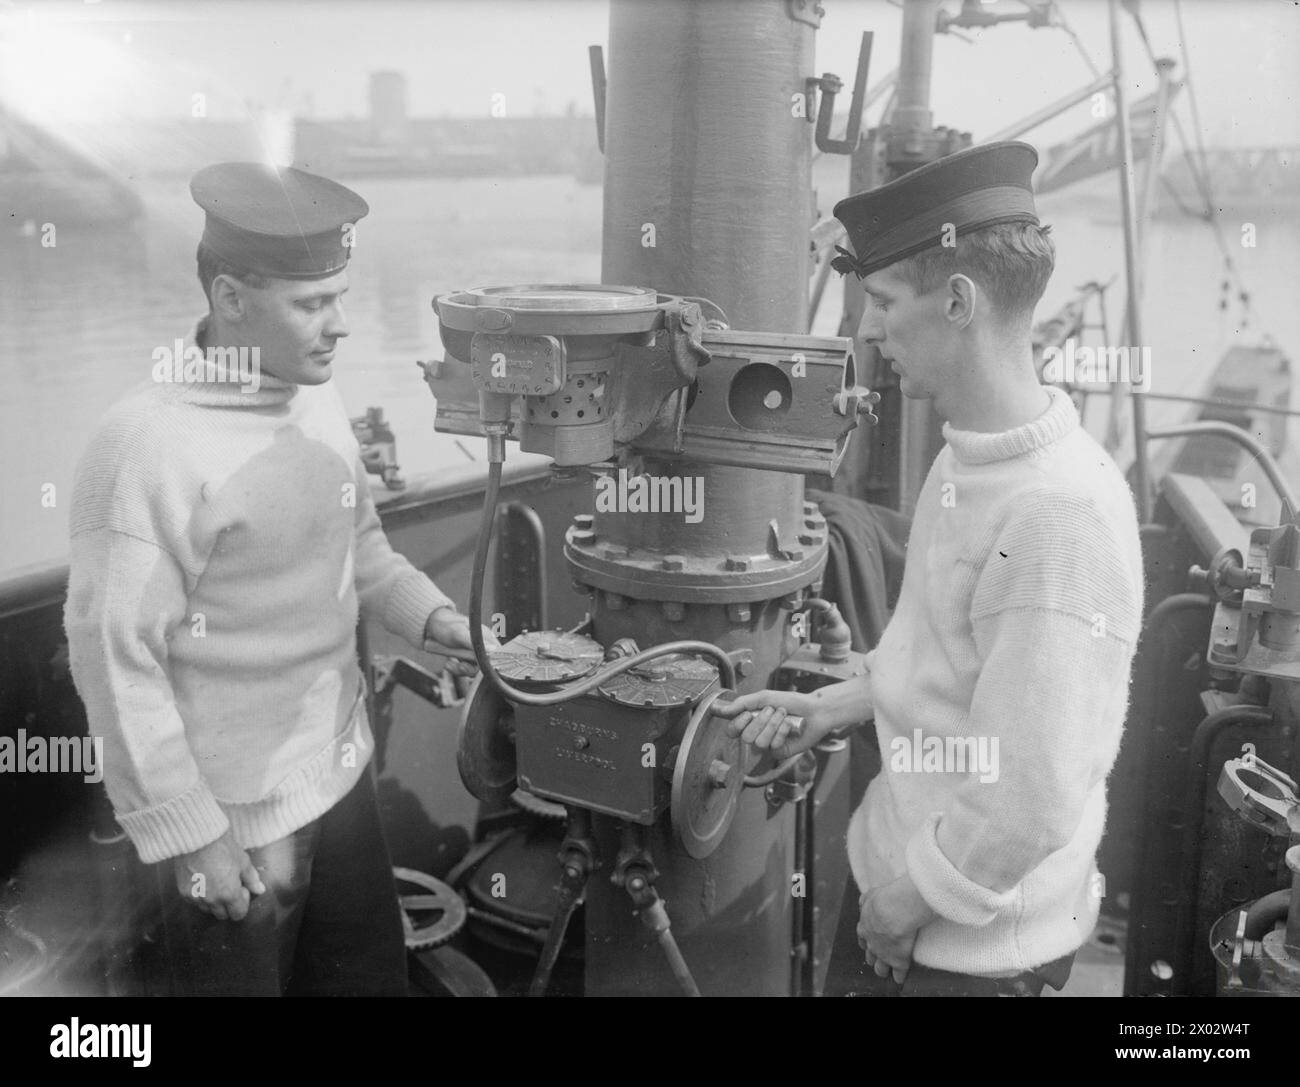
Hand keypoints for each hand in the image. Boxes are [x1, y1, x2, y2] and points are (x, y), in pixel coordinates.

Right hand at [173, 829, 264, 921]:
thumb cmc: (223, 848)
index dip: (242, 903)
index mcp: (229, 894)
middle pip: (222, 915)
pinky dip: (201, 896)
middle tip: (230, 885)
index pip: (238, 914)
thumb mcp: (243, 861)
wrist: (197, 838)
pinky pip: (195, 902)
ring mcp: (196, 898)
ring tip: (216, 882)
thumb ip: (252, 879)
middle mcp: (211, 900)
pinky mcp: (183, 892)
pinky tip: (204, 880)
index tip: (242, 889)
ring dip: (214, 902)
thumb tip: (260, 890)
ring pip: (208, 910)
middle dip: (229, 905)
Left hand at [424, 606, 499, 676]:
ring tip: (449, 665)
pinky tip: (447, 664)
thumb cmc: (446, 625)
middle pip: (485, 665)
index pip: (497, 654)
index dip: (492, 663)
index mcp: (485, 637)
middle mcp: (481, 645)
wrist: (429, 625)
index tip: (479, 666)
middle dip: (470, 668)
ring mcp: (472, 652)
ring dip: (460, 670)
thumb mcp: (458, 633)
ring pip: (473, 669)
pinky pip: (464, 669)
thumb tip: (493, 650)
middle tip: (460, 666)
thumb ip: (474, 643)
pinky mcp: (464, 658)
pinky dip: (455, 669)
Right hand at [711, 689, 828, 757]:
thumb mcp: (764, 697)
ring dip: (773, 725)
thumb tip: (724, 710)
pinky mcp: (779, 752)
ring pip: (759, 742)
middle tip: (772, 711)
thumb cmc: (792, 702)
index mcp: (751, 721)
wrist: (814, 710)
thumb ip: (743, 703)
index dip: (738, 724)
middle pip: (745, 737)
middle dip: (761, 721)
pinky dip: (782, 732)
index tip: (748, 713)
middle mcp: (757, 734)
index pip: (732, 731)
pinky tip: (789, 727)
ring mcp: (767, 745)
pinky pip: (773, 746)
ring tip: (783, 717)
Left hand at [857, 874, 935, 983]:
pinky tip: (901, 979)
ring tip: (888, 972)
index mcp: (864, 928)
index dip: (867, 942)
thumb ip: (865, 901)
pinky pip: (898, 974)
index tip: (871, 944)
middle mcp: (871, 944)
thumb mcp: (870, 896)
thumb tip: (862, 903)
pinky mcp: (897, 962)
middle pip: (869, 956)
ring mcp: (883, 955)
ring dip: (883, 970)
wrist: (894, 910)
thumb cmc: (885, 898)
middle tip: (879, 959)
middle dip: (873, 958)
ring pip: (880, 969)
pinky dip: (899, 977)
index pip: (863, 939)